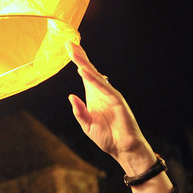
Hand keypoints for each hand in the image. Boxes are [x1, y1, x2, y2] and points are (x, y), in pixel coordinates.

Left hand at [66, 42, 153, 170]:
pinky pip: (103, 88)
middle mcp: (102, 92)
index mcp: (94, 96)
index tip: (69, 48)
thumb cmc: (107, 137)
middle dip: (79, 56)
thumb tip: (70, 96)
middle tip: (69, 43)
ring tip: (74, 53)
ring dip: (84, 64)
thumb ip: (79, 111)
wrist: (122, 149)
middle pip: (89, 70)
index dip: (78, 61)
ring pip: (95, 76)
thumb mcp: (87, 125)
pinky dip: (93, 79)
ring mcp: (110, 95)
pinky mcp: (117, 101)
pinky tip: (84, 72)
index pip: (85, 75)